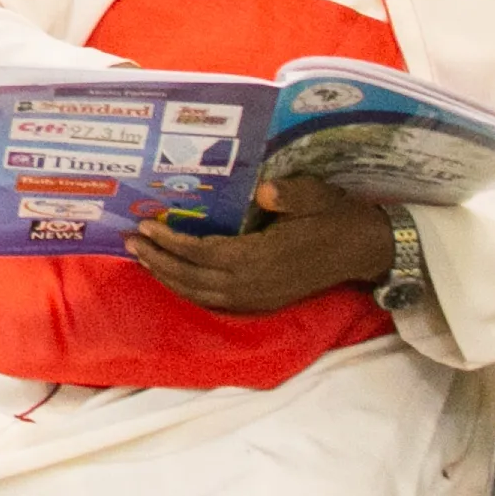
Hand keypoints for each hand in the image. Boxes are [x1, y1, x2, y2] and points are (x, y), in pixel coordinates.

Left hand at [124, 178, 397, 315]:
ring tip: (143, 257)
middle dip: (159, 261)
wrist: (364, 249)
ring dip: (170, 278)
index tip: (146, 225)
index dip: (173, 242)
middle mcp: (257, 284)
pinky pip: (218, 303)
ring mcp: (261, 297)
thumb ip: (292, 194)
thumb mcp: (317, 196)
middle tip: (130, 241)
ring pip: (203, 295)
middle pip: (195, 279)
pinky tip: (175, 279)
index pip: (205, 254)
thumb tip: (265, 192)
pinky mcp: (265, 302)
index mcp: (264, 257)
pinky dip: (191, 292)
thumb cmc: (335, 217)